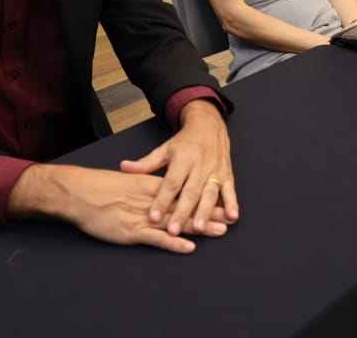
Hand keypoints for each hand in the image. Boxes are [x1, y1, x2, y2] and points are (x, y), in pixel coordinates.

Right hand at [7, 164, 228, 253]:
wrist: (78, 193)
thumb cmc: (99, 187)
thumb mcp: (126, 181)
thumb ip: (142, 184)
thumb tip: (156, 188)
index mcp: (149, 185)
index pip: (182, 191)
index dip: (202, 196)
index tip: (220, 200)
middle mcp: (151, 200)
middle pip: (186, 206)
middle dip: (209, 212)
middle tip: (230, 218)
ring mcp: (142, 216)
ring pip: (176, 222)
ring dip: (200, 227)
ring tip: (221, 231)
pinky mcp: (132, 231)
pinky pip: (157, 238)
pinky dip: (173, 243)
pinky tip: (189, 246)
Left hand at [121, 100, 238, 235]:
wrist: (209, 125)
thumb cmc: (185, 142)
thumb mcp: (164, 149)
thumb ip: (146, 163)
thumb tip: (124, 167)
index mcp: (182, 158)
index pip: (170, 182)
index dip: (162, 200)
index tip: (152, 216)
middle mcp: (200, 165)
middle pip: (190, 192)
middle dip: (182, 212)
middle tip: (173, 230)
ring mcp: (215, 170)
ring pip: (210, 193)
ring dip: (206, 212)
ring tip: (200, 228)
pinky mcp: (227, 174)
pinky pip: (230, 190)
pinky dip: (232, 204)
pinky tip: (232, 217)